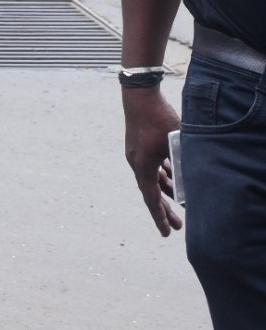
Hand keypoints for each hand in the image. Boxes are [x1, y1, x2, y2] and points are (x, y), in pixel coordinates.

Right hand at [123, 86, 182, 236]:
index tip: (167, 233)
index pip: (151, 198)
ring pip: (152, 178)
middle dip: (165, 209)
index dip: (160, 217)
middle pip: (152, 192)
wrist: (140, 95)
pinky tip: (172, 172)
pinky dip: (162, 173)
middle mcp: (137, 163)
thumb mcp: (176, 143)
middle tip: (178, 226)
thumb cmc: (159, 118)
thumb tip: (193, 181)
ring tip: (180, 200)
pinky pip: (151, 166)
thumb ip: (183, 163)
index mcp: (143, 166)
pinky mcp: (139, 145)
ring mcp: (136, 153)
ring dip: (165, 189)